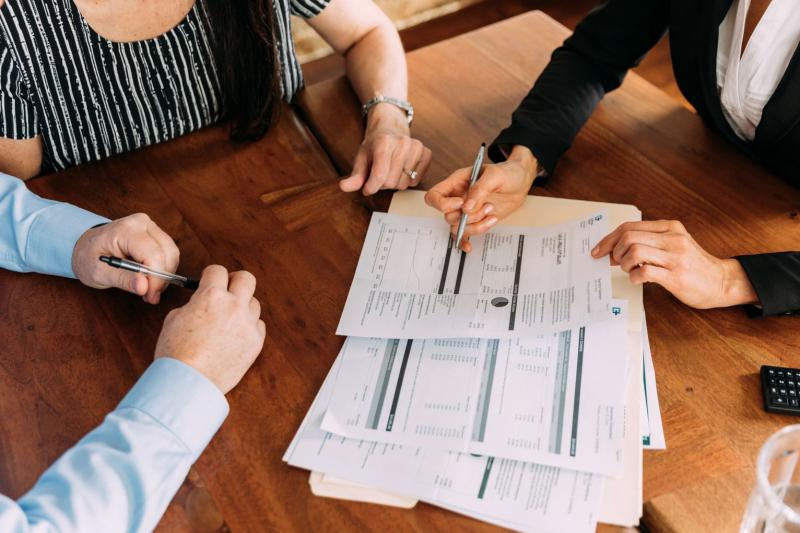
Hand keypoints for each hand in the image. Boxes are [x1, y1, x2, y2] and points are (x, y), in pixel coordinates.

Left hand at [72, 213, 179, 303]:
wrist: (85, 245)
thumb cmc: (89, 257)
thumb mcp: (99, 273)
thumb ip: (123, 280)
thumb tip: (144, 287)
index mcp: (126, 230)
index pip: (153, 255)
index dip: (156, 279)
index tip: (150, 296)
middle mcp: (142, 223)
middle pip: (168, 253)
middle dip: (162, 278)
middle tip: (150, 296)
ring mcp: (151, 226)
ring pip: (172, 253)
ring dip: (165, 275)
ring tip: (149, 289)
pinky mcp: (156, 233)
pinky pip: (169, 252)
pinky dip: (163, 269)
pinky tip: (150, 279)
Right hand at [154, 266, 265, 393]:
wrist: (187, 383)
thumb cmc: (176, 353)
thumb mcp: (175, 318)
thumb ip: (194, 303)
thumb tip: (202, 300)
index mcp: (211, 296)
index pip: (218, 270)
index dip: (211, 276)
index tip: (210, 281)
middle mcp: (233, 306)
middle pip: (247, 278)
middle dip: (235, 281)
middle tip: (228, 290)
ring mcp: (248, 325)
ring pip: (254, 303)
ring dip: (242, 307)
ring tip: (228, 320)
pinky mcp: (256, 342)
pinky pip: (258, 325)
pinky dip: (248, 327)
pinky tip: (235, 335)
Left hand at [339, 104, 431, 194]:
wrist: (391, 129)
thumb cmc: (375, 146)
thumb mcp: (361, 158)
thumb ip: (355, 175)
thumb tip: (343, 187)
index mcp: (384, 142)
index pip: (380, 176)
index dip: (371, 187)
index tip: (367, 188)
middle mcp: (403, 143)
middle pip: (391, 182)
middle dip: (382, 184)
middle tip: (380, 173)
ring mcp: (417, 147)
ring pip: (404, 183)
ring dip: (395, 182)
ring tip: (391, 170)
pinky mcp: (426, 153)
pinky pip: (416, 181)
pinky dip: (408, 180)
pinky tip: (403, 169)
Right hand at [425, 145, 537, 251]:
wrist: (520, 183)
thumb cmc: (506, 173)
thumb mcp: (495, 175)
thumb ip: (479, 190)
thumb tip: (466, 208)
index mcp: (456, 183)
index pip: (434, 196)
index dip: (442, 204)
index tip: (461, 204)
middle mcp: (457, 198)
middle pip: (448, 216)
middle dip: (469, 216)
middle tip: (487, 205)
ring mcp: (465, 212)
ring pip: (457, 228)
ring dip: (476, 225)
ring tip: (491, 212)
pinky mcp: (475, 221)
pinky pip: (463, 235)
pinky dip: (465, 241)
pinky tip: (469, 246)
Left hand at [591, 220, 757, 308]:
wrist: (722, 282)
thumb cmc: (694, 265)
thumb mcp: (674, 244)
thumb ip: (649, 242)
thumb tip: (615, 249)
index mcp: (670, 227)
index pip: (629, 227)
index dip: (609, 239)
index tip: (598, 250)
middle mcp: (672, 238)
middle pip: (628, 237)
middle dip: (614, 251)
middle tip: (614, 262)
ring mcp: (675, 257)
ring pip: (634, 251)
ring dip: (624, 264)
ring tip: (629, 270)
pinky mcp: (676, 277)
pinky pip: (645, 272)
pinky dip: (633, 276)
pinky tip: (636, 279)